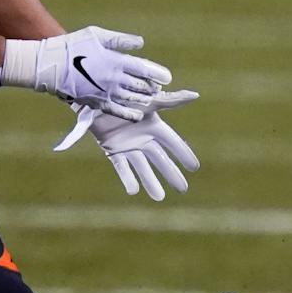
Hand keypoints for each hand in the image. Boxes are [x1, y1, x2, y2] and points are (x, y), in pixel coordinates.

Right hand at [2, 25, 169, 118]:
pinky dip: (130, 114)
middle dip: (152, 87)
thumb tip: (140, 43)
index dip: (158, 73)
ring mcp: (105, 92)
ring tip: (149, 98)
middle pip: (140, 86)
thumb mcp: (97, 35)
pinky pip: (117, 111)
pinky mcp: (96, 102)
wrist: (49, 65)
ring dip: (143, 99)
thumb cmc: (73, 45)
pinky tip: (138, 115)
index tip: (168, 77)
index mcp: (115, 61)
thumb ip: (121, 40)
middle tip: (158, 87)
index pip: (144, 68)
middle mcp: (113, 78)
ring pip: (132, 99)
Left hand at [56, 90, 199, 200]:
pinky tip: (133, 191)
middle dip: (171, 173)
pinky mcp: (112, 149)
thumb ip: (171, 100)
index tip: (194, 167)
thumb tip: (196, 95)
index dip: (183, 153)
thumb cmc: (124, 95)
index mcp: (153, 125)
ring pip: (142, 166)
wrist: (95, 96)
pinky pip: (121, 166)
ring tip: (159, 197)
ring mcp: (128, 145)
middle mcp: (143, 137)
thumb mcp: (149, 100)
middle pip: (160, 159)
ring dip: (150, 181)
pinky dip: (127, 177)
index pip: (172, 142)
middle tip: (183, 189)